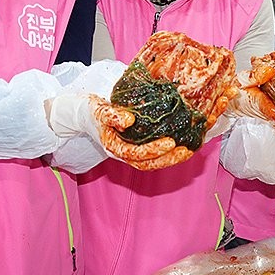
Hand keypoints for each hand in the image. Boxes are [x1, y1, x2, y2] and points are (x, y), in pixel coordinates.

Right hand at [47, 94, 186, 170]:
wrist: (84, 115)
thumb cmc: (93, 112)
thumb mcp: (100, 110)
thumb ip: (112, 115)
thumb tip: (128, 121)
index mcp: (114, 146)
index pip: (135, 154)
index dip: (153, 151)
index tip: (170, 142)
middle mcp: (123, 153)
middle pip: (147, 164)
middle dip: (168, 159)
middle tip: (186, 150)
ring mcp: (131, 152)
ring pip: (152, 163)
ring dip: (171, 159)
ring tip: (189, 151)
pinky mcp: (137, 147)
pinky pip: (154, 155)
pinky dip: (169, 153)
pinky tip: (183, 144)